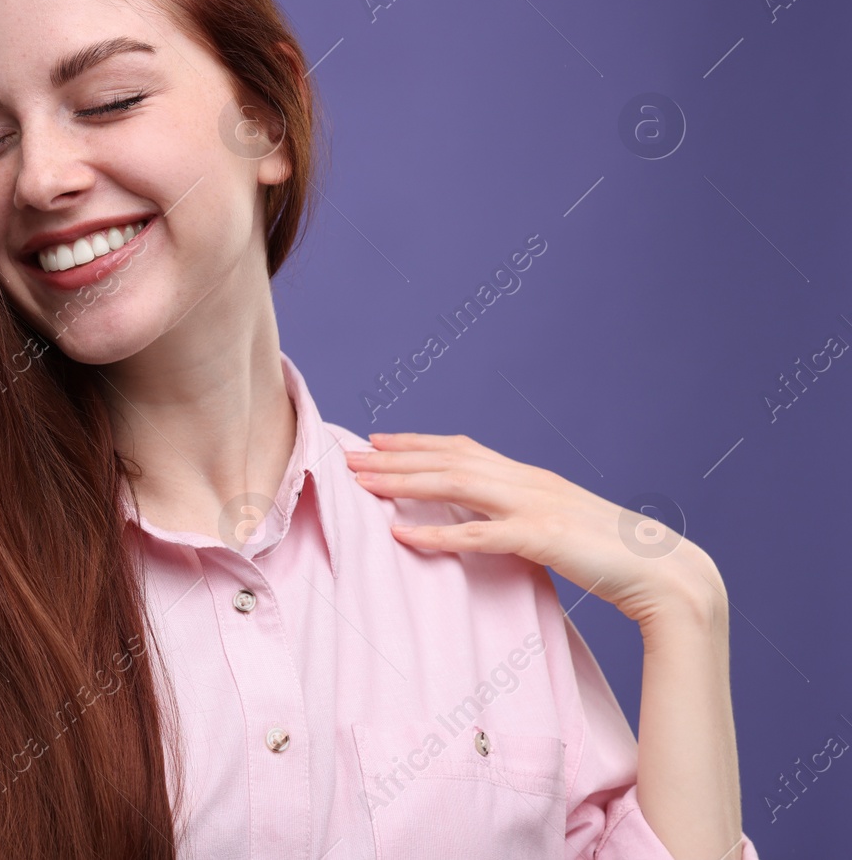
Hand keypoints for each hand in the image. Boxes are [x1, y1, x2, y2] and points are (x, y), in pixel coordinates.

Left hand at [343, 432, 723, 626]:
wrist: (667, 574)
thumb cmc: (614, 556)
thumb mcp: (559, 527)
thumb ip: (523, 519)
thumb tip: (488, 522)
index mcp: (532, 477)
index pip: (464, 449)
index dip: (419, 443)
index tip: (379, 440)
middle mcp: (528, 481)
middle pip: (448, 459)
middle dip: (394, 457)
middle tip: (348, 457)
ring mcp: (535, 506)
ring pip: (454, 485)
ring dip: (402, 483)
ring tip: (360, 484)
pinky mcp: (541, 538)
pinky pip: (478, 535)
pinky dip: (437, 534)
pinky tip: (403, 536)